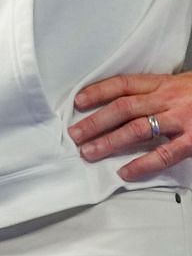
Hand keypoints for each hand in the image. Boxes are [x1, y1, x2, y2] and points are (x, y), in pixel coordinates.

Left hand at [71, 73, 191, 179]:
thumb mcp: (183, 84)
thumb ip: (158, 91)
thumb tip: (128, 102)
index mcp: (164, 83)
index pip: (123, 84)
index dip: (98, 91)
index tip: (78, 102)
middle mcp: (169, 99)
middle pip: (123, 108)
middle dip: (95, 122)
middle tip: (74, 134)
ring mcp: (182, 119)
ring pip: (137, 129)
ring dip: (109, 142)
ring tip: (89, 152)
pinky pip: (165, 154)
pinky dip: (143, 164)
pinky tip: (125, 172)